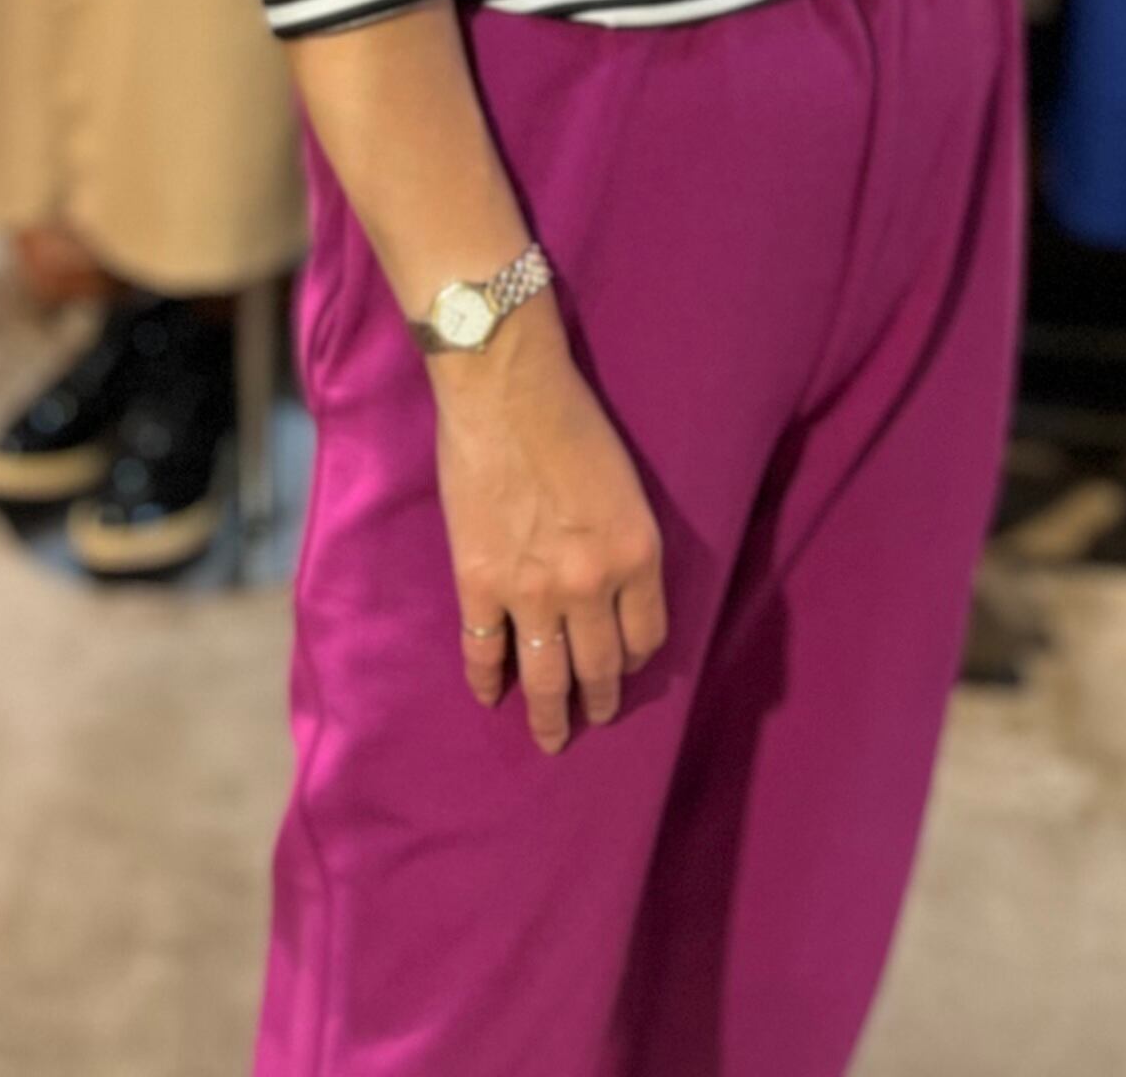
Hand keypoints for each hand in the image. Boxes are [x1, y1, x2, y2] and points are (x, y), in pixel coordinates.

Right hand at [432, 310, 666, 754]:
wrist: (506, 390)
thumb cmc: (573, 421)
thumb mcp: (626, 487)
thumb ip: (623, 544)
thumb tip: (612, 589)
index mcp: (636, 555)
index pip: (646, 638)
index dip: (636, 660)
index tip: (626, 666)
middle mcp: (591, 585)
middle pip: (600, 668)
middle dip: (599, 701)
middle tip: (595, 719)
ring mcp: (532, 590)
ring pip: (546, 677)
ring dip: (550, 713)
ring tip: (551, 735)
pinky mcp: (479, 583)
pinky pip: (484, 651)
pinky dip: (487, 680)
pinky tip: (491, 695)